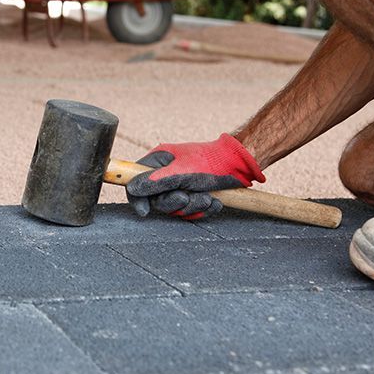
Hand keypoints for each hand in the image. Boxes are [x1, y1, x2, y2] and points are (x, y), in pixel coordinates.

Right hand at [126, 133, 264, 219]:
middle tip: (187, 197)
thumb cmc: (211, 161)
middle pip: (157, 200)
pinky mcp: (194, 196)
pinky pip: (191, 211)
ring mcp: (180, 186)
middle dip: (174, 202)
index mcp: (158, 162)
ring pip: (175, 208)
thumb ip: (156, 181)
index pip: (137, 182)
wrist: (241, 164)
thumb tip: (133, 188)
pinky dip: (203, 209)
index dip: (137, 198)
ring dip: (192, 206)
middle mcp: (166, 174)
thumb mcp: (181, 172)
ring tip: (207, 197)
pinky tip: (215, 202)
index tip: (144, 211)